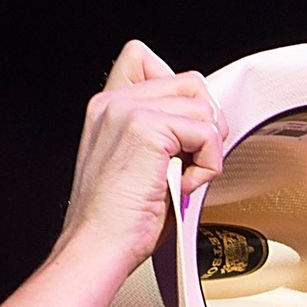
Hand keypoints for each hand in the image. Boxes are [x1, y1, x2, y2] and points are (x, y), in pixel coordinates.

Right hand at [57, 39, 227, 265]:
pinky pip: (207, 134)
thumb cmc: (118, 221)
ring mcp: (129, 112)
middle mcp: (114, 102)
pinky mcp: (147, 129)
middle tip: (189, 163)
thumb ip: (158, 132)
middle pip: (191, 83)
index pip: (147, 60)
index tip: (180, 138)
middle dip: (205, 125)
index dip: (179, 96)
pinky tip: (182, 186)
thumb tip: (201, 122)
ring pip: (204, 107)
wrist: (98, 247)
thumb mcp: (137, 165)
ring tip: (181, 178)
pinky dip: (207, 166)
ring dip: (207, 150)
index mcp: (107, 107)